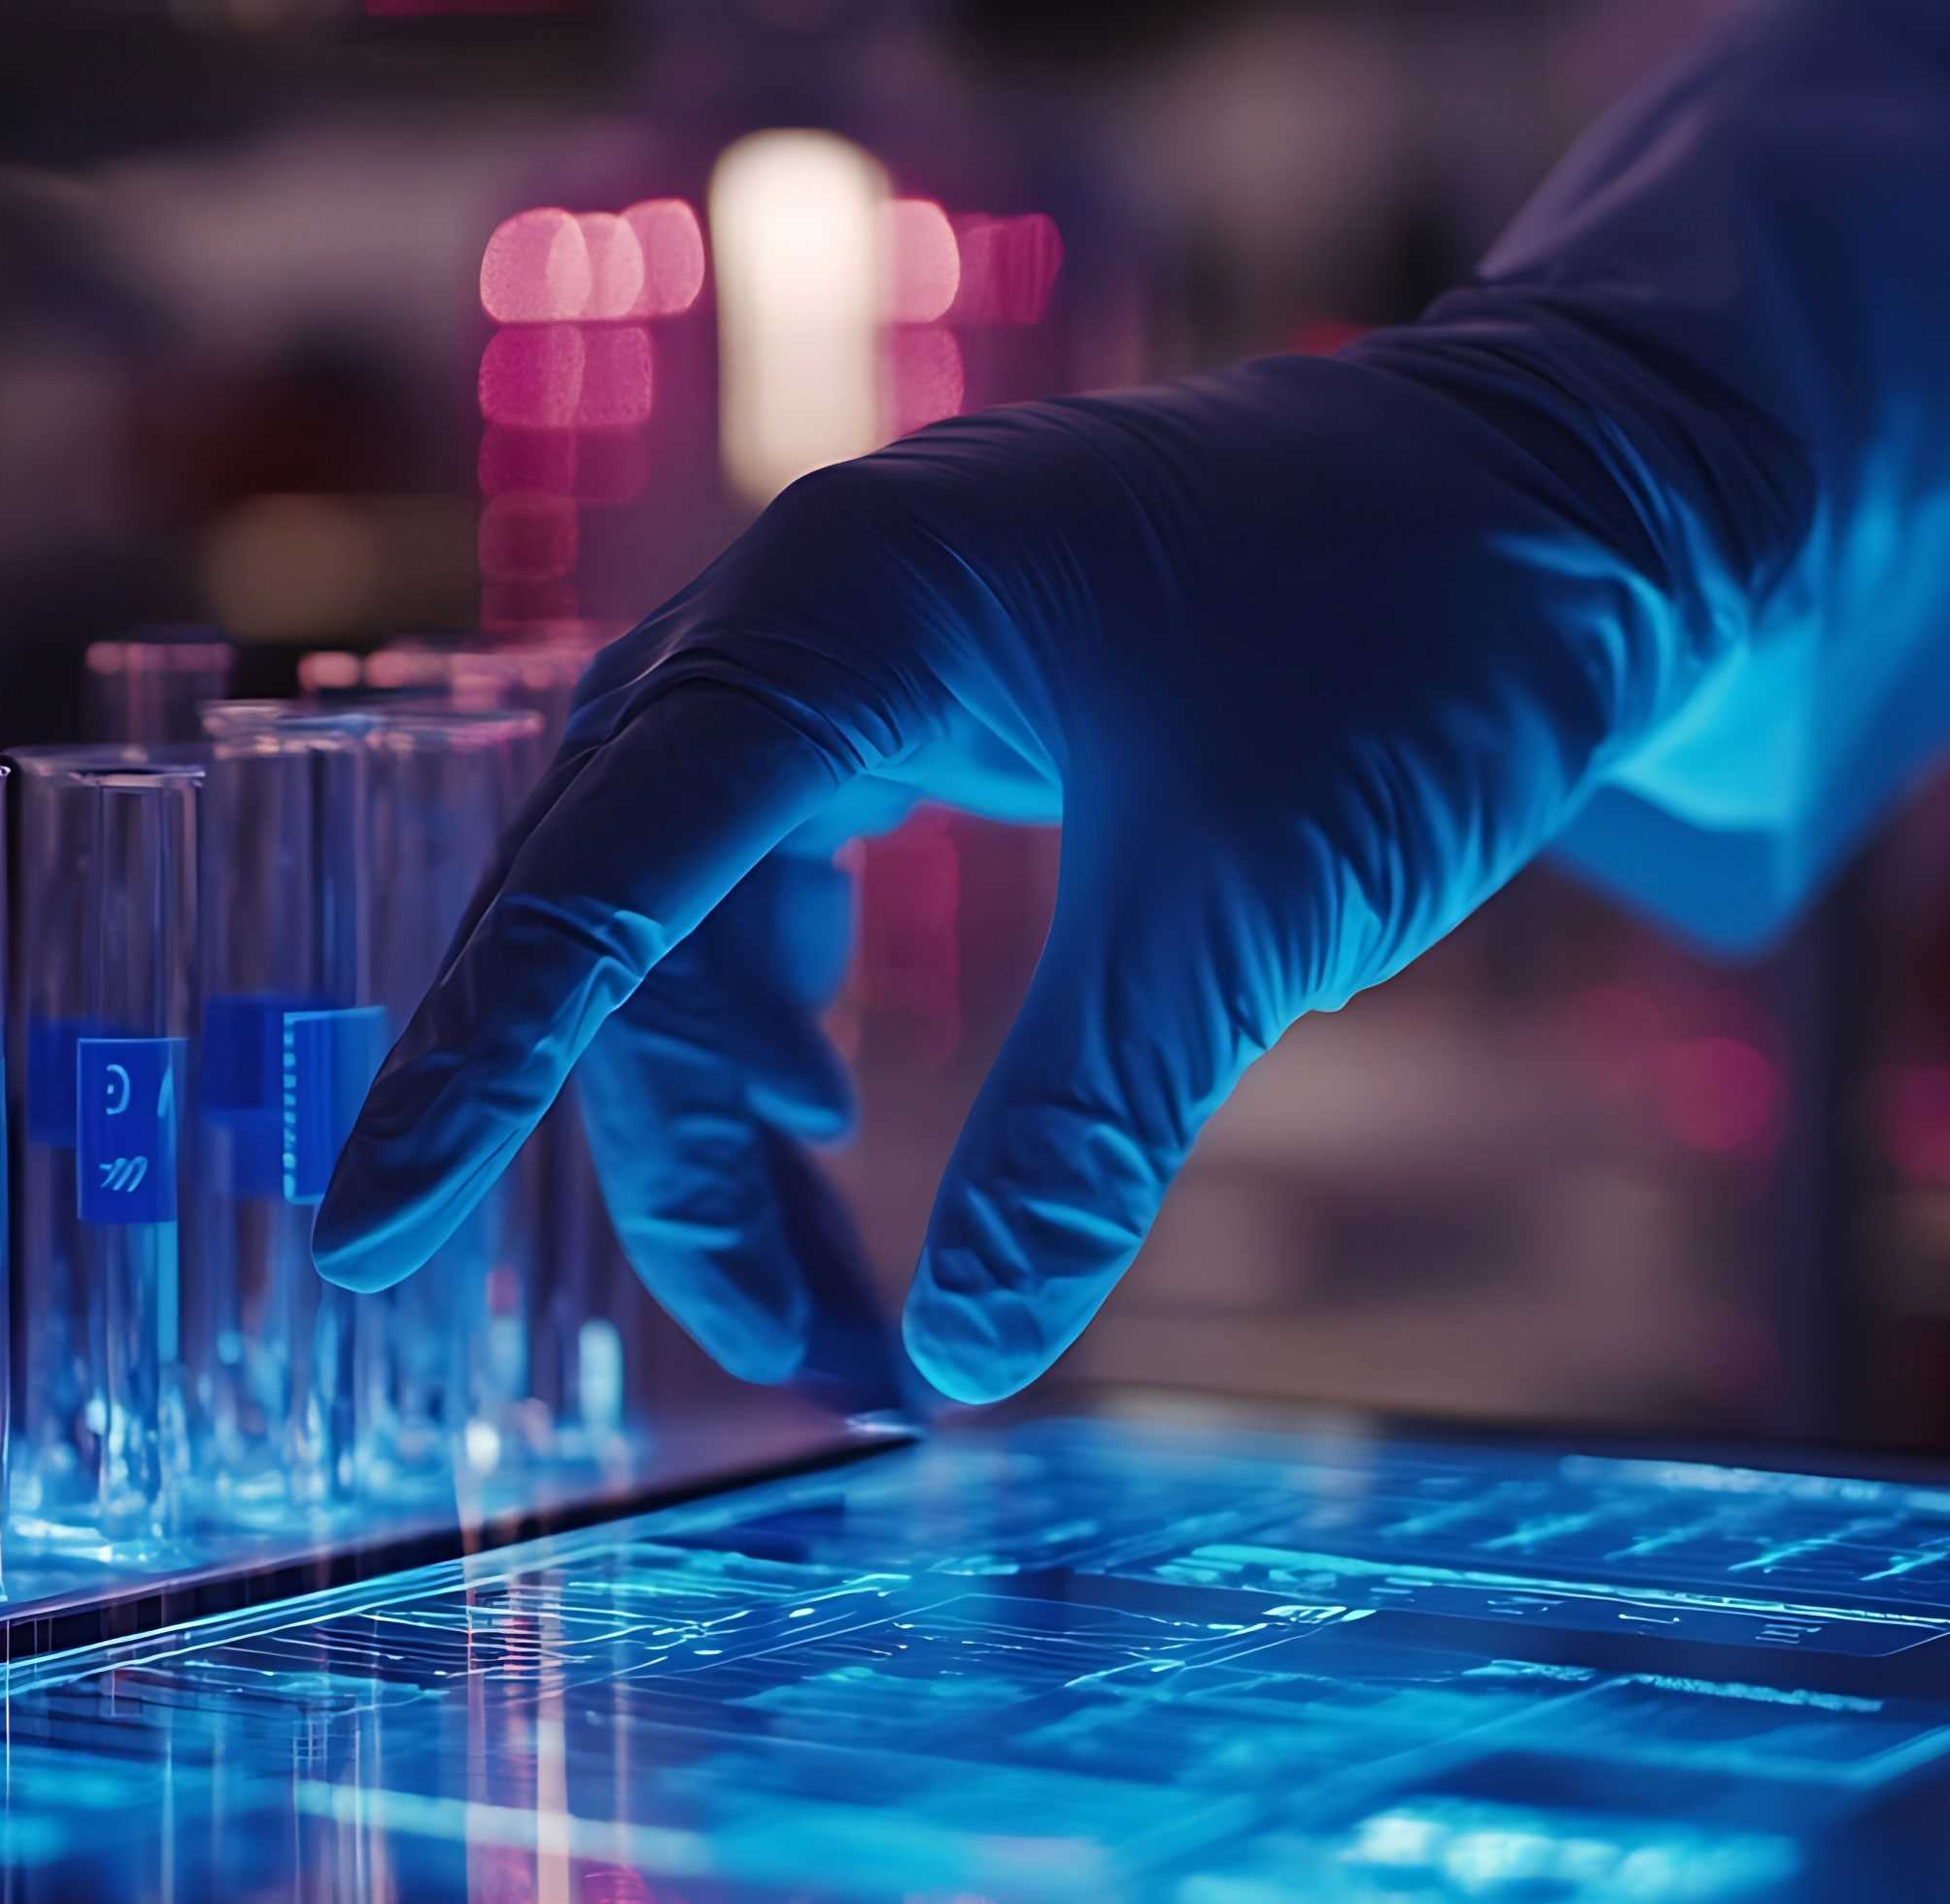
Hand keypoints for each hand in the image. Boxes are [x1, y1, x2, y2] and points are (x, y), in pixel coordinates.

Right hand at [312, 332, 1722, 1400]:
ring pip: (699, 915)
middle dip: (669, 1154)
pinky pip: (778, 878)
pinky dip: (781, 1025)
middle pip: (626, 913)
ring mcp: (864, 649)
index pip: (594, 866)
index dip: (472, 1067)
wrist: (1586, 495)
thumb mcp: (1247, 911)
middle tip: (792, 1359)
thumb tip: (965, 1363)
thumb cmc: (1424, 640)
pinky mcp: (932, 698)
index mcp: (846, 612)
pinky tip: (827, 1121)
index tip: (363, 1237)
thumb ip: (1083, 1132)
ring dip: (740, 1124)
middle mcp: (811, 612)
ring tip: (845, 1315)